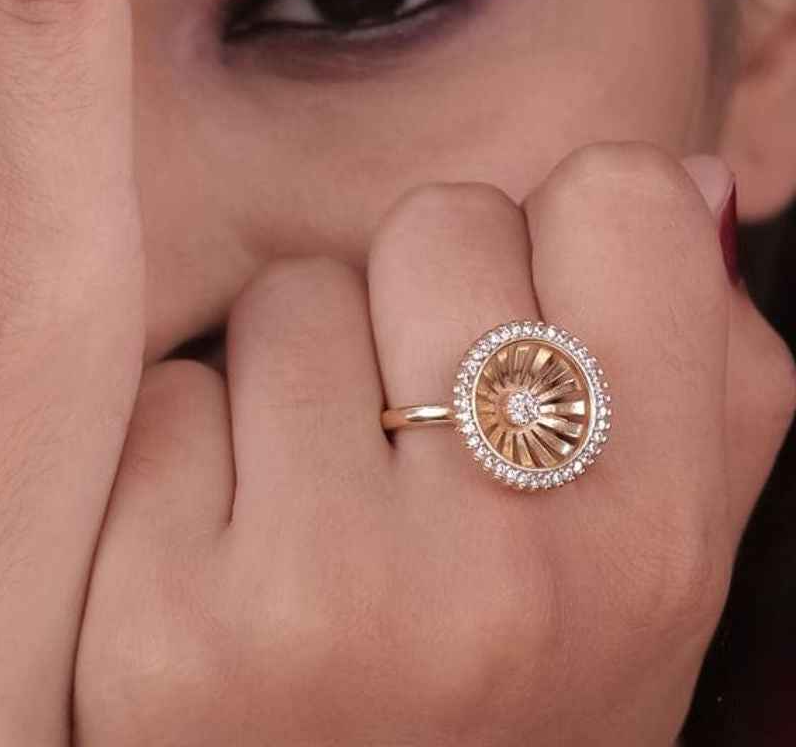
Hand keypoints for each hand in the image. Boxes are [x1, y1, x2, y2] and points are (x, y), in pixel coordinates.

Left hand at [73, 144, 795, 746]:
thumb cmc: (495, 704)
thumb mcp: (648, 575)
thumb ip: (702, 374)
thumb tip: (685, 175)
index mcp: (656, 536)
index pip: (617, 197)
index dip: (553, 242)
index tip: (519, 330)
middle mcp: (515, 562)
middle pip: (437, 220)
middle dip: (410, 309)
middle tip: (402, 448)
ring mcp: (334, 594)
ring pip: (293, 295)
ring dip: (290, 382)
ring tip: (309, 516)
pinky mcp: (167, 628)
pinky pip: (170, 391)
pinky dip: (182, 455)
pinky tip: (211, 567)